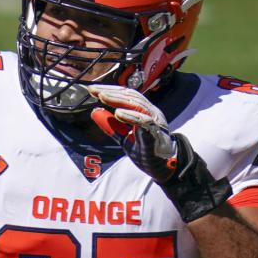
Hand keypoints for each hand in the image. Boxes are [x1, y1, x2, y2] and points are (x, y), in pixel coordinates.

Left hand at [88, 85, 231, 222]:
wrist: (164, 168)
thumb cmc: (146, 151)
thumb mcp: (124, 137)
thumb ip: (111, 126)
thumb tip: (94, 112)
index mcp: (144, 111)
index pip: (126, 95)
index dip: (110, 90)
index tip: (92, 89)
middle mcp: (151, 112)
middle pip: (131, 96)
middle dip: (111, 91)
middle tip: (93, 89)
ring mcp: (155, 121)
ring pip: (137, 105)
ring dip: (118, 100)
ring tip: (102, 96)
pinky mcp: (156, 132)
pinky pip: (144, 121)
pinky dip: (131, 116)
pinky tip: (118, 113)